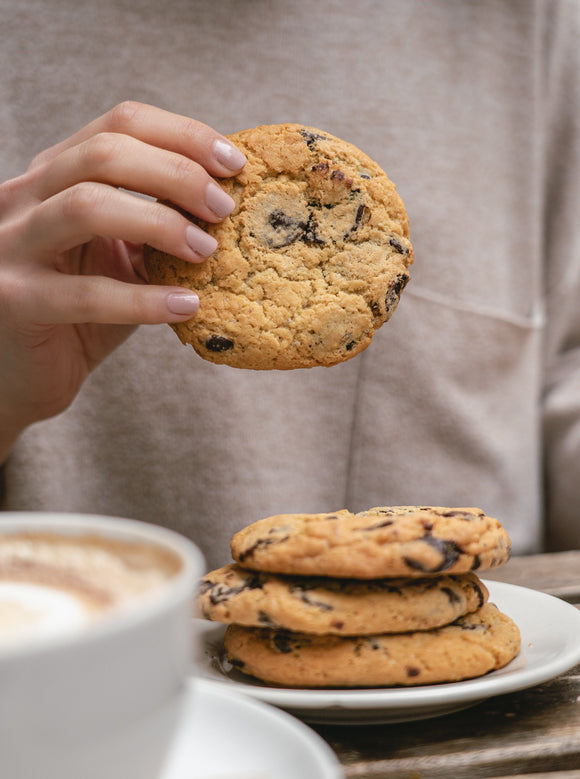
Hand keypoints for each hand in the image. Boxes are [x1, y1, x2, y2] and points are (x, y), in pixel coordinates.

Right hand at [0, 102, 245, 456]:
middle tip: (224, 208)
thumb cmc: (81, 314)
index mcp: (54, 176)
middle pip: (105, 154)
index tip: (234, 164)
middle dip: (178, 174)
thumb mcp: (121, 258)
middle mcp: (24, 198)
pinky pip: (86, 294)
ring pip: (86, 206)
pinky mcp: (15, 300)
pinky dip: (144, 300)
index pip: (120, 125)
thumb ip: (156, 227)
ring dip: (161, 224)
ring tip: (206, 252)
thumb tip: (228, 206)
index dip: (184, 136)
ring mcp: (12, 246)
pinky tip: (187, 305)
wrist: (20, 375)